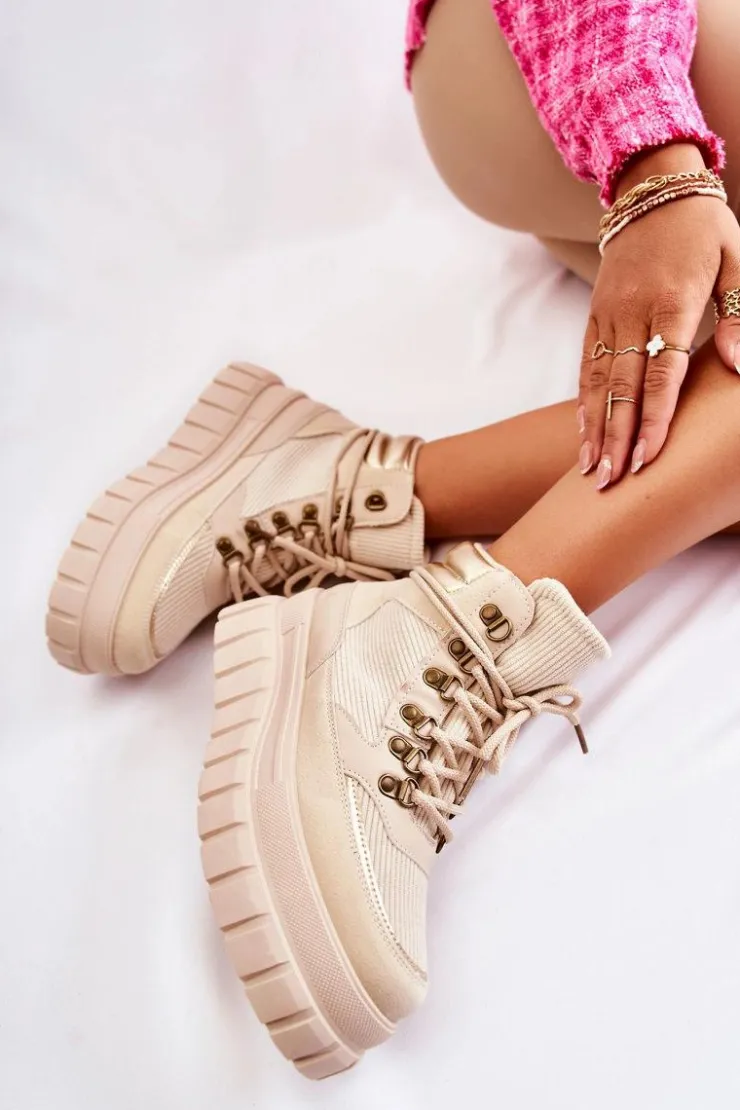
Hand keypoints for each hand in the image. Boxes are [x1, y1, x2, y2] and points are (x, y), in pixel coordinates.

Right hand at [578, 144, 739, 488]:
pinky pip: (586, 365)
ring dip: (594, 430)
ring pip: (597, 383)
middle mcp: (632, 314)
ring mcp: (608, 316)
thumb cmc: (703, 227)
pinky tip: (583, 433)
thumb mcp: (735, 260)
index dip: (653, 419)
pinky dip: (584, 402)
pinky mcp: (595, 316)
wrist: (651, 187)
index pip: (661, 374)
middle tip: (609, 482)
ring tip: (590, 471)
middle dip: (616, 438)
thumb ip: (738, 314)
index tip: (646, 458)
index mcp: (671, 303)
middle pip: (622, 388)